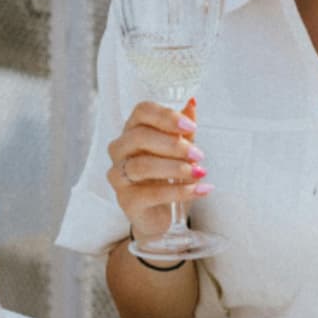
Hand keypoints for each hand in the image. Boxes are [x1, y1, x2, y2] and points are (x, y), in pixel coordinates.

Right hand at [105, 98, 210, 244]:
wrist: (162, 215)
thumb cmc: (167, 176)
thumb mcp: (180, 150)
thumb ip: (183, 129)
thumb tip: (191, 102)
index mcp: (133, 130)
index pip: (142, 112)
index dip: (166, 116)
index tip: (189, 126)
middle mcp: (120, 150)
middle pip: (140, 137)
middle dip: (173, 145)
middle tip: (199, 155)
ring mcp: (119, 175)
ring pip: (142, 166)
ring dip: (176, 168)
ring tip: (199, 172)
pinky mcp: (126, 200)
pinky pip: (151, 193)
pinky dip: (178, 191)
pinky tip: (198, 190)